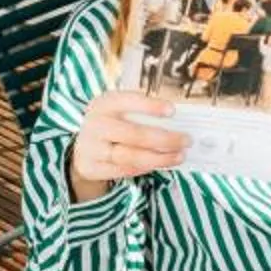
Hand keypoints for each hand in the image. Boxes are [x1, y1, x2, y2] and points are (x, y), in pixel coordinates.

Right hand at [67, 87, 187, 199]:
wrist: (83, 149)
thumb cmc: (111, 125)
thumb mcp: (119, 112)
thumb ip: (142, 114)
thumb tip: (179, 122)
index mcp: (104, 103)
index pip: (128, 101)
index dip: (150, 106)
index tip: (172, 111)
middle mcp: (96, 124)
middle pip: (134, 134)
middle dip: (165, 139)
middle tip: (186, 140)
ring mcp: (92, 147)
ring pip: (131, 156)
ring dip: (160, 158)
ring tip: (180, 156)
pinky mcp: (92, 167)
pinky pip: (124, 170)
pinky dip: (145, 168)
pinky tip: (161, 164)